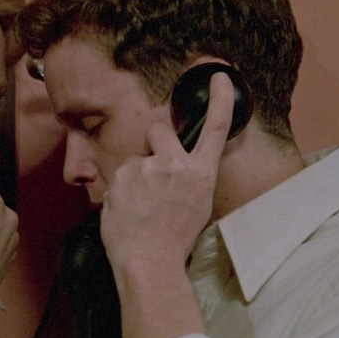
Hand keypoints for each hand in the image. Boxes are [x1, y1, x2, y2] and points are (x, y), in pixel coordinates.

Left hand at [100, 72, 235, 337]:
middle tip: (152, 169)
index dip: (220, 100)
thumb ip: (187, 178)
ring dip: (135, 175)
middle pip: (158, 128)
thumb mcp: (197, 206)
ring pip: (135, 159)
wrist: (148, 261)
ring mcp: (145, 168)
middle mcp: (174, 164)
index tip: (218, 76)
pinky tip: (127, 211)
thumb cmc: (175, 241)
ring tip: (139, 206)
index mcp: (200, 173)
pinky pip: (119, 178)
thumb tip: (174, 169)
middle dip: (153, 139)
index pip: (216, 129)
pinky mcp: (121, 177)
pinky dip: (120, 191)